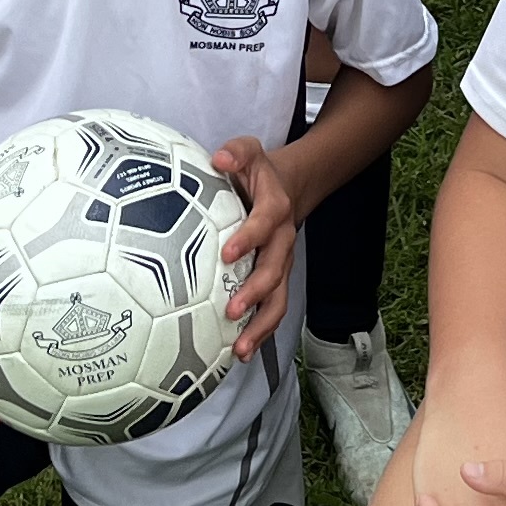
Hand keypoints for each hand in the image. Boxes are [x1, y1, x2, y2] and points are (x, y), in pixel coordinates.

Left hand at [209, 135, 300, 359]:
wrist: (287, 187)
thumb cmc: (257, 174)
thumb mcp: (249, 152)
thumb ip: (236, 152)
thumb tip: (218, 158)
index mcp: (274, 209)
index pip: (264, 223)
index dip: (249, 237)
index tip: (228, 252)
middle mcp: (282, 241)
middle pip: (275, 271)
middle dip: (256, 292)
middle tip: (233, 310)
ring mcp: (281, 265)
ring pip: (278, 299)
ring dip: (261, 325)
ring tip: (240, 348)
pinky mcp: (276, 281)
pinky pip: (272, 309)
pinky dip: (261, 333)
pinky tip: (240, 353)